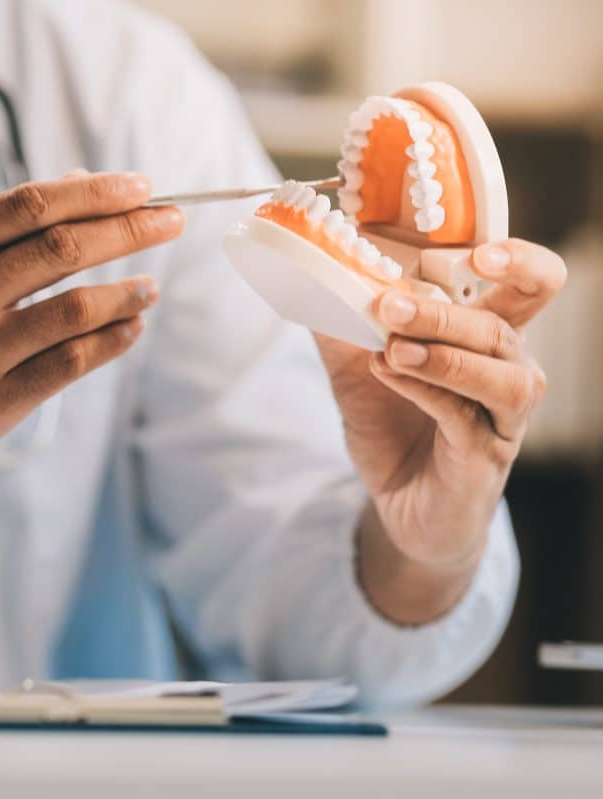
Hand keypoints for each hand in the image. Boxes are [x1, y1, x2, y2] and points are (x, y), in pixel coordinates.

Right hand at [0, 171, 183, 528]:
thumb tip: (80, 184)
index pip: (29, 206)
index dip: (95, 193)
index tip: (142, 186)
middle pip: (62, 250)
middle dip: (131, 229)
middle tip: (172, 220)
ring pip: (76, 310)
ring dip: (128, 292)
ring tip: (150, 286)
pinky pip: (71, 363)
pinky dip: (114, 340)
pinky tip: (132, 327)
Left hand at [315, 239, 565, 622]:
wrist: (401, 507)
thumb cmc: (393, 432)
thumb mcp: (358, 371)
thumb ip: (342, 328)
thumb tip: (307, 280)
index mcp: (487, 341)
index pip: (530, 287)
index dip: (519, 261)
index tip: (475, 253)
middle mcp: (508, 372)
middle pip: (501, 326)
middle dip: (444, 313)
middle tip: (389, 304)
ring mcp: (502, 418)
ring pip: (500, 373)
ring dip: (446, 353)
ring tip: (393, 346)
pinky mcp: (484, 456)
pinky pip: (464, 417)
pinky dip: (426, 390)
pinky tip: (388, 371)